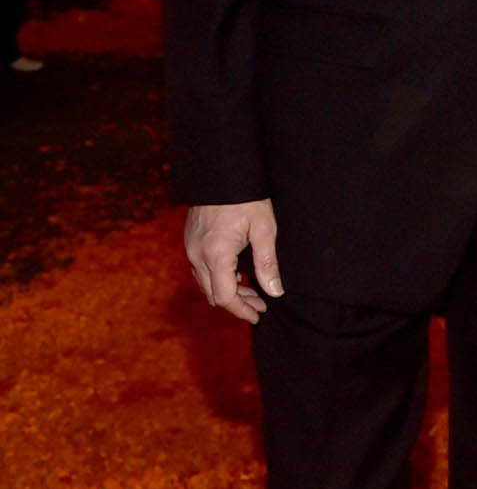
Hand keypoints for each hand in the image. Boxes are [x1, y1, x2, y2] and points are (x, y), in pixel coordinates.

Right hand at [184, 199, 281, 321]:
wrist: (220, 172)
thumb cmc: (246, 198)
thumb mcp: (264, 229)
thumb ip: (268, 263)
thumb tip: (275, 291)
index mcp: (216, 255)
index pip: (225, 297)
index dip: (242, 310)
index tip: (257, 316)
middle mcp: (197, 255)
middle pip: (214, 294)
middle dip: (237, 303)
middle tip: (260, 305)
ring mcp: (191, 248)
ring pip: (206, 284)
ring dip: (227, 291)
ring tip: (252, 292)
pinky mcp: (190, 242)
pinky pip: (200, 270)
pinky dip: (217, 279)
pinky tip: (236, 275)